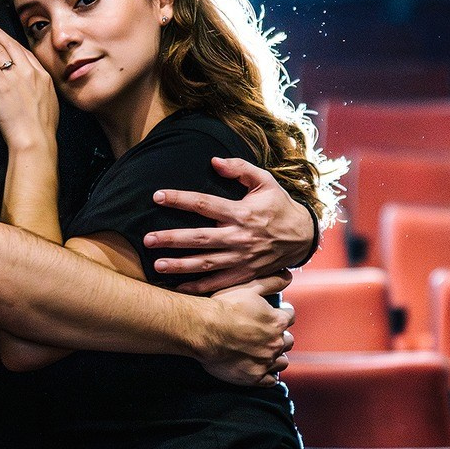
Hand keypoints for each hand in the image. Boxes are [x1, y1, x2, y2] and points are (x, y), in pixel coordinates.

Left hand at [0, 20, 57, 152]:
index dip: (13, 44)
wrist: (35, 139)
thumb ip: (43, 93)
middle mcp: (30, 73)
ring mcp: (15, 77)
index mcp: (43, 77)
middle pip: (11, 47)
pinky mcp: (1, 85)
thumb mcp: (50, 106)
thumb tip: (38, 93)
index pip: (26, 54)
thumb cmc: (42, 130)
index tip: (5, 38)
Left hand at [146, 156, 317, 294]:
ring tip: (156, 265)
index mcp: (242, 213)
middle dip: (172, 239)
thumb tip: (214, 162)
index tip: (157, 196)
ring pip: (205, 264)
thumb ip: (240, 169)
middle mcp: (239, 237)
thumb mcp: (266, 182)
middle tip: (147, 240)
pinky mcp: (245, 275)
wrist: (302, 237)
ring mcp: (242, 259)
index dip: (179, 199)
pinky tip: (178, 287)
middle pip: (199, 238)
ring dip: (179, 266)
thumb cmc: (280, 206)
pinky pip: (218, 283)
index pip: (204, 203)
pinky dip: (198, 287)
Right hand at [196, 276, 295, 386]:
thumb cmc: (224, 306)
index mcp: (277, 321)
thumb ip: (272, 282)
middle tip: (265, 335)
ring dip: (276, 357)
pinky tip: (261, 370)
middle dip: (279, 337)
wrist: (204, 330)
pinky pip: (270, 380)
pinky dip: (269, 376)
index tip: (274, 315)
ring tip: (264, 353)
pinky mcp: (254, 377)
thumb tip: (288, 276)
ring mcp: (266, 362)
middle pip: (288, 341)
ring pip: (282, 362)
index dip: (282, 314)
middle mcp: (276, 343)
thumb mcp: (249, 287)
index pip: (289, 317)